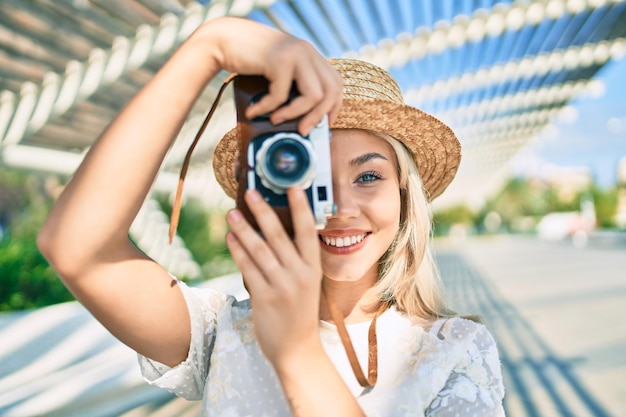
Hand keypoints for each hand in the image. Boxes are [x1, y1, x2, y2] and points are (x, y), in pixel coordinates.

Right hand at [196, 17, 342, 134]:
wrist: (221, 40)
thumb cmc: (246, 61)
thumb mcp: (277, 71)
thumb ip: (293, 85)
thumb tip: (305, 120)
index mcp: (310, 54)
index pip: (336, 83)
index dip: (333, 106)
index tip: (324, 125)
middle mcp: (307, 51)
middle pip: (331, 90)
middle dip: (319, 116)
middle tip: (304, 131)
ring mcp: (296, 54)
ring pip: (313, 96)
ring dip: (294, 114)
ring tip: (275, 120)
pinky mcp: (280, 60)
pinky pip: (282, 95)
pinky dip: (267, 108)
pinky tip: (254, 111)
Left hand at [225, 188, 322, 364]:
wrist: (297, 349)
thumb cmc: (300, 312)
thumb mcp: (308, 283)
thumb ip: (296, 260)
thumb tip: (275, 231)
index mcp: (314, 268)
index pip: (308, 231)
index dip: (300, 208)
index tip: (292, 187)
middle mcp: (300, 275)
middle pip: (279, 236)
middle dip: (263, 212)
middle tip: (251, 192)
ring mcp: (282, 287)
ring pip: (259, 250)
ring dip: (244, 229)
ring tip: (231, 213)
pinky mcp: (264, 298)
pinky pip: (248, 269)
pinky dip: (238, 252)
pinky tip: (230, 238)